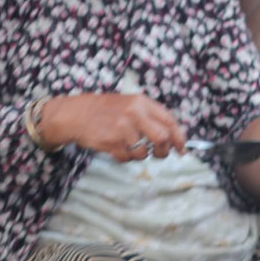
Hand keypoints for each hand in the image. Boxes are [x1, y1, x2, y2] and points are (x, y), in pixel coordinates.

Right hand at [40, 93, 185, 160]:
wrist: (76, 114)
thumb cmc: (105, 110)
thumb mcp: (130, 104)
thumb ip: (150, 117)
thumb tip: (172, 137)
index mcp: (142, 102)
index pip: (169, 121)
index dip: (179, 137)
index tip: (182, 148)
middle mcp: (135, 114)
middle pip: (163, 138)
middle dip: (165, 150)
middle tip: (161, 154)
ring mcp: (123, 129)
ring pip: (144, 152)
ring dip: (139, 155)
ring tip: (128, 146)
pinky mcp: (112, 142)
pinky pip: (128, 158)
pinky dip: (125, 157)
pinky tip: (116, 147)